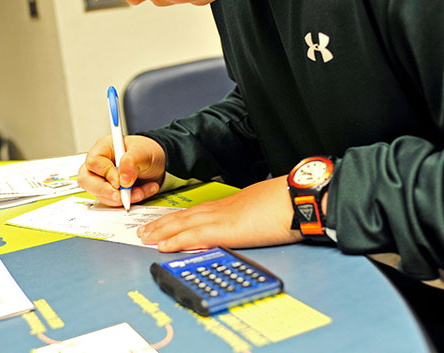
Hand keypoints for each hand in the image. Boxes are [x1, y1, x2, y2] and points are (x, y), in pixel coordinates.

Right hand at [78, 134, 166, 205]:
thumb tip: (123, 179)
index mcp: (102, 148)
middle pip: (87, 180)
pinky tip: (142, 192)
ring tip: (140, 192)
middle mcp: (99, 165)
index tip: (120, 181)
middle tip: (121, 196)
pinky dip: (129, 201)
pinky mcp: (110, 192)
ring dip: (121, 198)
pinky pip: (113, 201)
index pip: (94, 163)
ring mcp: (102, 180)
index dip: (106, 174)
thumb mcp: (143, 152)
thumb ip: (131, 162)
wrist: (157, 163)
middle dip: (105, 192)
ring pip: (100, 195)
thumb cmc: (146, 151)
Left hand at [137, 176, 303, 251]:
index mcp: (233, 204)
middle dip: (163, 223)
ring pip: (184, 223)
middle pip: (186, 215)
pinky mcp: (225, 229)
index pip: (200, 211)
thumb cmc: (290, 202)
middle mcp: (223, 208)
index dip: (180, 217)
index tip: (167, 221)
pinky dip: (176, 240)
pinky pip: (194, 236)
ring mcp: (222, 217)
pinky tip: (162, 245)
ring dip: (162, 231)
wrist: (299, 197)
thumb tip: (255, 223)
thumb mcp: (267, 207)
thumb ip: (255, 215)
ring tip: (145, 237)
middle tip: (144, 229)